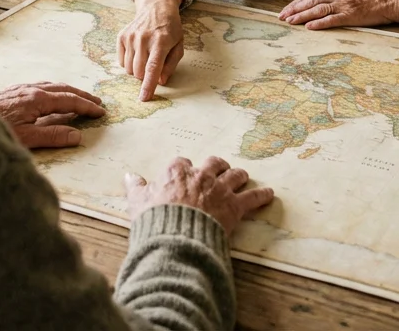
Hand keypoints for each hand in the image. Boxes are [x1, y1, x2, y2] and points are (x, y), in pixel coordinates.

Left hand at [0, 82, 104, 148]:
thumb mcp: (27, 138)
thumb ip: (53, 135)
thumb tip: (77, 135)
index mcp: (38, 100)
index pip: (70, 101)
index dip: (87, 107)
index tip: (100, 112)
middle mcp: (32, 90)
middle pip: (64, 90)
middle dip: (82, 96)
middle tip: (97, 102)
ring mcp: (21, 88)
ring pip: (52, 86)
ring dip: (69, 92)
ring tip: (79, 98)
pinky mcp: (13, 91)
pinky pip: (41, 86)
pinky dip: (54, 90)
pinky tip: (51, 96)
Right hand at [117, 1, 183, 101]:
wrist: (156, 7)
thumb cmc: (170, 29)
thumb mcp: (178, 45)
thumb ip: (171, 65)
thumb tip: (160, 81)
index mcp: (160, 42)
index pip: (153, 68)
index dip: (148, 85)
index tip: (144, 98)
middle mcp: (143, 39)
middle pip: (138, 71)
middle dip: (145, 76)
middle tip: (152, 66)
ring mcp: (130, 37)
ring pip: (128, 68)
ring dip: (137, 70)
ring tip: (145, 58)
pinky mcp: (122, 36)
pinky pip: (121, 61)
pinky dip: (128, 63)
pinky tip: (137, 53)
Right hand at [125, 156, 275, 235]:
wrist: (176, 237)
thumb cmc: (155, 220)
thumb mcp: (138, 202)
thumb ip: (135, 188)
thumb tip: (129, 176)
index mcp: (177, 173)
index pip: (182, 163)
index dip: (185, 168)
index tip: (185, 173)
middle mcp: (201, 176)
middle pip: (213, 163)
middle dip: (217, 165)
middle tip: (219, 169)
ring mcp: (219, 190)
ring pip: (234, 175)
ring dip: (238, 175)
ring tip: (242, 176)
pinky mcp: (234, 206)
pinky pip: (252, 197)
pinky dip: (262, 195)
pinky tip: (269, 193)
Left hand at [278, 0, 398, 29]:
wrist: (391, 0)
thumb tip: (320, 4)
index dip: (297, 2)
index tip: (286, 9)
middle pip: (310, 1)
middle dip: (294, 9)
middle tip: (281, 16)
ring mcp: (344, 4)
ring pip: (317, 10)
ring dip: (302, 16)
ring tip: (290, 21)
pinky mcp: (351, 15)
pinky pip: (332, 19)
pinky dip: (319, 23)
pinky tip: (309, 27)